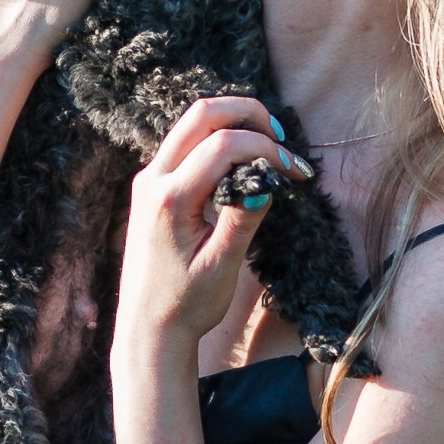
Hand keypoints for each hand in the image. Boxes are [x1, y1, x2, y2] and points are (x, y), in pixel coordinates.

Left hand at [116, 95, 314, 357]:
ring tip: (270, 147)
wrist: (147, 329)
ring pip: (192, 124)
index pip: (223, 146)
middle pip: (201, 114)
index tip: (295, 171)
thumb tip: (266, 181)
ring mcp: (149, 180)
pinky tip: (244, 162)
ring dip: (233, 124)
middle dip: (247, 113)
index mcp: (169, 199)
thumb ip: (242, 220)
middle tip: (282, 137)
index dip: (266, 148)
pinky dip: (218, 140)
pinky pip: (185, 144)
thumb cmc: (185, 305)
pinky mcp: (153, 186)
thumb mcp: (221, 267)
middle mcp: (152, 180)